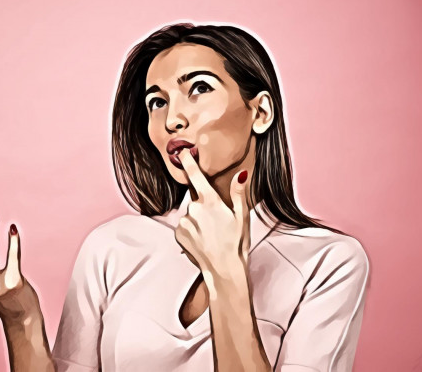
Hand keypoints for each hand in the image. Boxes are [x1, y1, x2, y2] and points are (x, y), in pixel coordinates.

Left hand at [175, 148, 250, 273]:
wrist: (223, 270)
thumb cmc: (236, 243)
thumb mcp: (242, 217)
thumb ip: (238, 193)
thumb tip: (241, 174)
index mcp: (211, 201)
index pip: (196, 176)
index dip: (188, 162)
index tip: (181, 152)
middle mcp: (194, 209)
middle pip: (197, 200)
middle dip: (205, 207)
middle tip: (218, 224)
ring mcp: (184, 222)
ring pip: (191, 214)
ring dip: (198, 220)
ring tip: (211, 235)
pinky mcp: (178, 233)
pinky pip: (185, 227)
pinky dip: (192, 231)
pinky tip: (202, 240)